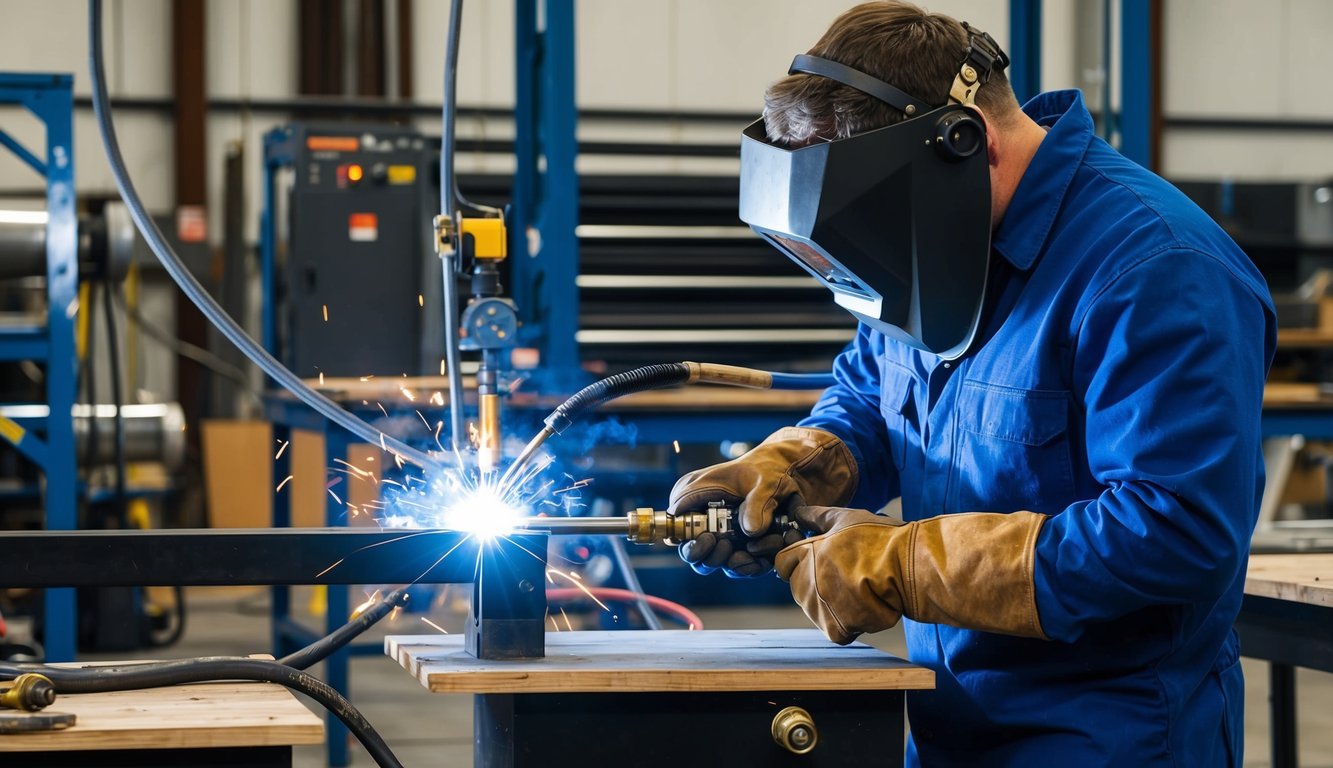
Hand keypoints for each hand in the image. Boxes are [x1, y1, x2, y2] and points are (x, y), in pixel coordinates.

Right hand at [670, 427, 857, 577]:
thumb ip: (757, 503)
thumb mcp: (765, 480)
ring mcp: (716, 534)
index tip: (710, 538)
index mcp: (694, 494)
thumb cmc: (767, 470)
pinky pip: (735, 566)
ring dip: (736, 562)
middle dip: (711, 556)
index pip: (676, 524)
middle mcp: (700, 517)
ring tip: (755, 549)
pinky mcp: (733, 546)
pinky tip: (762, 558)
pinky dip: (750, 566)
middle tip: (728, 545)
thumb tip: (751, 531)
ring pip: (713, 563)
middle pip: (691, 552)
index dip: (689, 540)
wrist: (786, 473)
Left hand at [776, 505, 1048, 644]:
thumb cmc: (882, 540)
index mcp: (807, 554)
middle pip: (796, 587)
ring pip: (814, 609)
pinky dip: (847, 623)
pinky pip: (834, 628)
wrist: (911, 569)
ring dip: (830, 603)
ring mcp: (821, 608)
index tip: (816, 561)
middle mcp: (808, 582)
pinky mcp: (836, 629)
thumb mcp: (848, 518)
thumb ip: (818, 516)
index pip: (782, 563)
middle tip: (845, 576)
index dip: (797, 561)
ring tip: (858, 590)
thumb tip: (798, 512)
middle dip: (814, 582)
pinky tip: (865, 607)